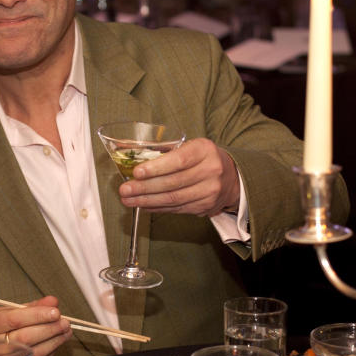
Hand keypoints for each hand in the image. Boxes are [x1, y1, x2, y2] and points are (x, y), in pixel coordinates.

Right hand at [0, 296, 71, 355]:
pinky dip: (51, 350)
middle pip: (25, 337)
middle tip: (65, 321)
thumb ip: (34, 306)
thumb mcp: (13, 311)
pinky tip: (58, 340)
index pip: (14, 320)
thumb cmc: (3, 326)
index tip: (55, 311)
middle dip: (49, 329)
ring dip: (54, 340)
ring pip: (34, 352)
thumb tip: (53, 302)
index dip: (37, 315)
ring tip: (66, 330)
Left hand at [117, 137, 240, 216]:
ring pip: (173, 199)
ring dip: (147, 201)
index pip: (178, 160)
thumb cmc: (203, 158)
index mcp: (204, 150)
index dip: (156, 168)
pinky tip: (144, 205)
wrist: (231, 177)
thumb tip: (130, 153)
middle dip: (144, 188)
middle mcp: (210, 170)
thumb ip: (164, 150)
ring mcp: (209, 191)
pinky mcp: (205, 206)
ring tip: (129, 200)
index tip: (136, 172)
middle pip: (173, 183)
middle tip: (124, 190)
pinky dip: (157, 208)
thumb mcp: (190, 146)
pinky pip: (176, 209)